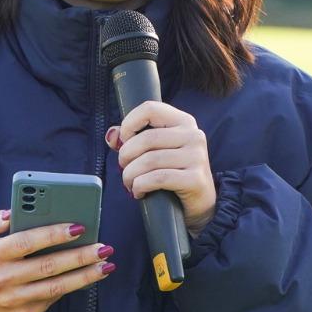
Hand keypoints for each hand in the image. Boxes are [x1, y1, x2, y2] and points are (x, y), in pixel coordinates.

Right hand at [0, 209, 114, 311]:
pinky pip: (49, 301)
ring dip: (84, 277)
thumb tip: (16, 211)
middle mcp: (3, 279)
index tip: (79, 226)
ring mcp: (12, 300)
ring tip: (105, 265)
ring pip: (55, 288)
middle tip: (105, 247)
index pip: (28, 242)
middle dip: (80, 257)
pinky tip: (85, 278)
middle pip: (48, 267)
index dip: (54, 234)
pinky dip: (68, 289)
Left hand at [107, 101, 216, 235]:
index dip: (129, 123)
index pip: (150, 109)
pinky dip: (140, 186)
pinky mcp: (195, 179)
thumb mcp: (155, 151)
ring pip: (149, 160)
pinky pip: (157, 178)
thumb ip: (132, 139)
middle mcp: (193, 135)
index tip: (123, 141)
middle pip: (147, 138)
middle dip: (126, 156)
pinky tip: (139, 192)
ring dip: (130, 174)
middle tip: (124, 169)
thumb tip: (112, 136)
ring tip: (129, 183)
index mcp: (183, 121)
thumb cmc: (172, 173)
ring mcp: (196, 157)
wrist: (199, 203)